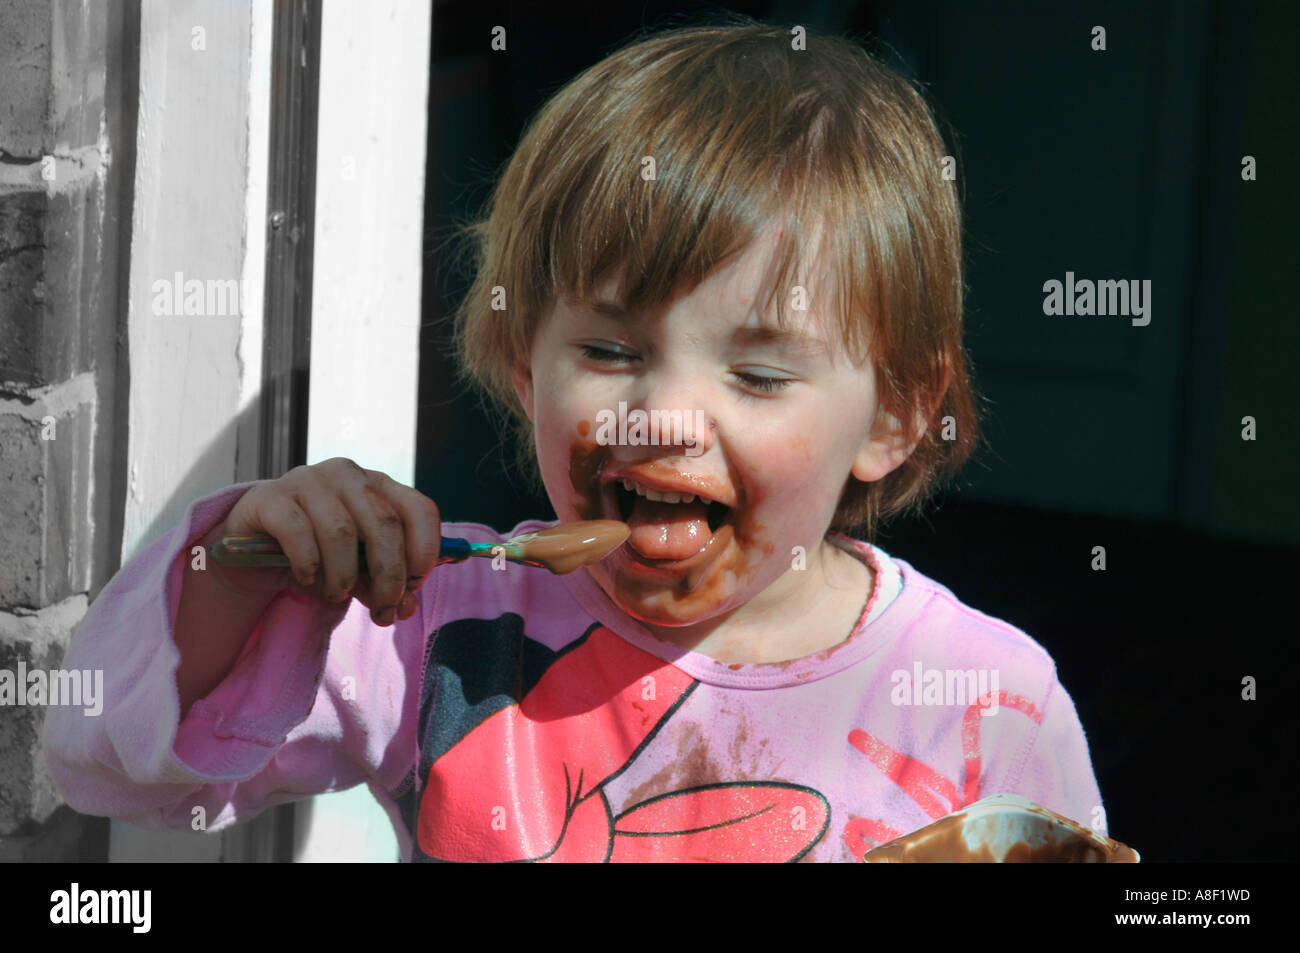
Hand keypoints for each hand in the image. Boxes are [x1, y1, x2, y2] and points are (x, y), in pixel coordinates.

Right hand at [211, 457, 442, 625]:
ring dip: (345, 574)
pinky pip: (297, 530)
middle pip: (385, 524)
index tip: (414, 587)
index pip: (420, 509)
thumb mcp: (358, 574)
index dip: (425, 551)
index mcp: (379, 486)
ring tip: (338, 595)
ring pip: (341, 530)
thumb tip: (406, 606)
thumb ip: (383, 586)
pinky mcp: (270, 496)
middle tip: (383, 609)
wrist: (252, 554)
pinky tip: (307, 578)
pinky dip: (308, 562)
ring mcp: (307, 480)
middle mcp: (347, 475)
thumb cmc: (317, 557)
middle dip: (389, 574)